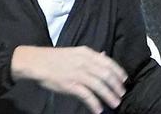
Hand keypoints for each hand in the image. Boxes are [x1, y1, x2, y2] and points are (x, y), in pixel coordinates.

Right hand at [11, 46, 127, 113]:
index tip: (124, 81)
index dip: (118, 72)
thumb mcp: (75, 52)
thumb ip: (90, 56)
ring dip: (109, 96)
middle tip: (121, 95)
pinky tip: (98, 109)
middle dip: (116, 86)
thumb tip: (104, 55)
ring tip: (114, 103)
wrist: (36, 62)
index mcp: (86, 53)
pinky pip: (87, 95)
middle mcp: (84, 62)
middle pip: (106, 75)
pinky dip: (94, 103)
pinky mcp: (70, 84)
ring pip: (99, 86)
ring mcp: (78, 73)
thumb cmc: (54, 58)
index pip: (108, 62)